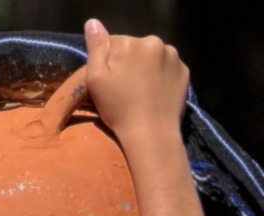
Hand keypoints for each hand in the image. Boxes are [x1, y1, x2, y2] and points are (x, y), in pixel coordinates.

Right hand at [83, 19, 188, 140]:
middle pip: (134, 49)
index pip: (112, 43)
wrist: (150, 132)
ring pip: (152, 58)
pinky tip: (153, 94)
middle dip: (127, 63)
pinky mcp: (184, 72)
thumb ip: (95, 47)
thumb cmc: (118, 107)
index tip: (106, 82)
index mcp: (132, 43)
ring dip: (144, 69)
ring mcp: (173, 57)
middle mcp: (156, 43)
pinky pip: (167, 69)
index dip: (106, 63)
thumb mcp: (96, 78)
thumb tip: (93, 22)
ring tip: (138, 92)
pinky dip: (159, 77)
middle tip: (121, 89)